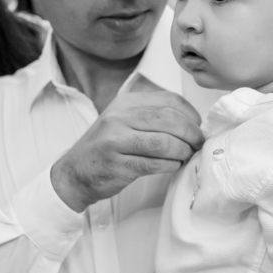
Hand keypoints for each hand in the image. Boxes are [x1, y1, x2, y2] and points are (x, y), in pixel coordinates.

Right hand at [51, 92, 203, 212]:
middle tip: (199, 143)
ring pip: (164, 142)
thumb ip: (151, 116)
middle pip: (169, 119)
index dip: (190, 113)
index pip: (168, 100)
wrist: (74, 172)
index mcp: (125, 102)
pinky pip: (154, 163)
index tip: (198, 125)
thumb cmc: (105, 147)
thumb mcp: (123, 121)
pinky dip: (171, 165)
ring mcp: (116, 141)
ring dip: (183, 151)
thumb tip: (191, 122)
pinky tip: (174, 165)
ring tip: (187, 156)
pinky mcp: (118, 165)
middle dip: (191, 133)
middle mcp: (119, 118)